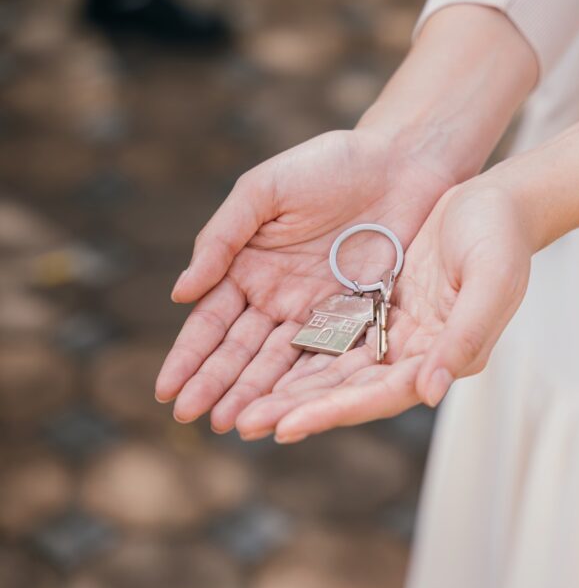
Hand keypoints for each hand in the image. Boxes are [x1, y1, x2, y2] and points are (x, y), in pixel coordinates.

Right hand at [154, 127, 454, 430]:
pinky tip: (291, 410)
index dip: (189, 356)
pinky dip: (310, 385)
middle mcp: (279, 296)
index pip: (211, 321)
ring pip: (283, 363)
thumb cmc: (329, 164)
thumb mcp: (264, 190)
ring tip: (234, 426)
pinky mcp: (361, 317)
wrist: (402, 161)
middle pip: (242, 350)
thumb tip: (180, 294)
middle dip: (216, 385)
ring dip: (257, 394)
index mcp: (248, 266)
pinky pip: (332, 357)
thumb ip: (222, 238)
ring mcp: (319, 311)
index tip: (167, 390)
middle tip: (192, 418)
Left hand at [230, 181, 532, 442]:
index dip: (333, 410)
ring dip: (287, 387)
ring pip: (332, 367)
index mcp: (445, 357)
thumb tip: (430, 392)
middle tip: (242, 424)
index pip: (381, 394)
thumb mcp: (491, 281)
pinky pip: (331, 334)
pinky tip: (260, 360)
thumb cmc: (501, 237)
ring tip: (239, 406)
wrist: (499, 200)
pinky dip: (298, 350)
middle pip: (347, 390)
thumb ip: (465, 338)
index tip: (285, 426)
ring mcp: (395, 332)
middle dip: (295, 408)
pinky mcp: (378, 306)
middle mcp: (416, 354)